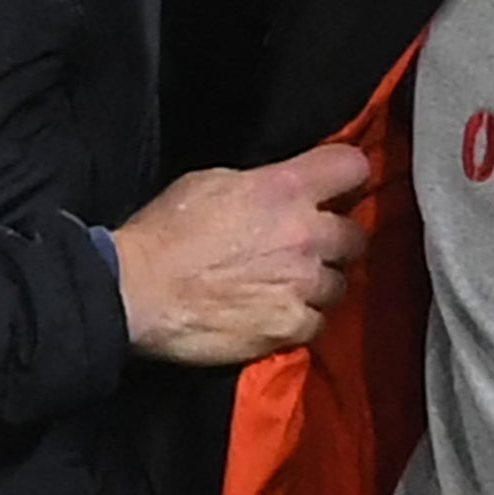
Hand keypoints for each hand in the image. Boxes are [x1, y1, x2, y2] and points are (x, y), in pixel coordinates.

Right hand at [109, 144, 371, 364]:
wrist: (137, 291)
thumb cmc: (167, 230)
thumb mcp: (214, 181)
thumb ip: (262, 184)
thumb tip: (280, 191)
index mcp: (286, 188)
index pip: (353, 167)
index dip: (348, 176)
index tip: (337, 188)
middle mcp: (305, 234)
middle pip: (356, 236)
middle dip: (337, 241)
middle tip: (310, 248)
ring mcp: (302, 284)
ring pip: (340, 284)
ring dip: (320, 284)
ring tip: (292, 287)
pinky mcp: (289, 327)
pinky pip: (317, 324)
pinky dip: (301, 321)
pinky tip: (278, 316)